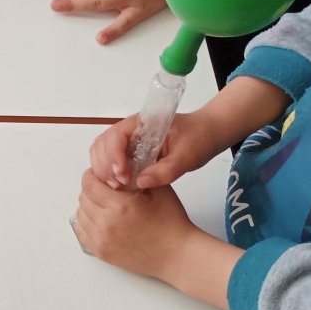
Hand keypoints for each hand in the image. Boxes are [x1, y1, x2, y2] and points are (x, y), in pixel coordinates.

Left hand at [72, 168, 200, 279]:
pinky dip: (86, 224)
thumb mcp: (159, 191)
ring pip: (81, 215)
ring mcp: (102, 240)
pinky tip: (99, 220)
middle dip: (91, 190)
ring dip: (88, 207)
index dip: (91, 176)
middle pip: (83, 198)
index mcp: (120, 206)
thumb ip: (138, 175)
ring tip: (102, 204)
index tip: (96, 174)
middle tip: (103, 189)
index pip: (89, 184)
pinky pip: (82, 233)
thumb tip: (123, 166)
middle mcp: (107, 223)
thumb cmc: (172, 225)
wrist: (177, 254)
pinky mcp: (101, 252)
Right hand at [89, 111, 226, 189]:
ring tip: (119, 186)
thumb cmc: (199, 137)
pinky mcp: (130, 151)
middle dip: (105, 166)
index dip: (114, 156)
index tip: (124, 175)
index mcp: (143, 123)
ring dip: (104, 170)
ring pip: (102, 152)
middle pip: (102, 144)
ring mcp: (128, 140)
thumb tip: (141, 182)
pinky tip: (120, 184)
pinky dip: (109, 172)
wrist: (209, 133)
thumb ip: (166, 170)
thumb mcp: (188, 156)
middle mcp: (130, 129)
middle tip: (120, 185)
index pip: (115, 136)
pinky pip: (110, 160)